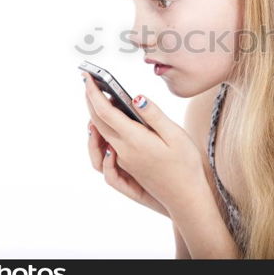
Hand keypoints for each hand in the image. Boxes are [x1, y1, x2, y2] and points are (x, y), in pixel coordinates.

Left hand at [82, 72, 206, 217]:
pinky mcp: (127, 167)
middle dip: (91, 100)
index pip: (105, 112)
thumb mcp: (175, 135)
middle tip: (90, 82)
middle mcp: (123, 151)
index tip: (87, 77)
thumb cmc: (185, 165)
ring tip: (99, 100)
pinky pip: (105, 147)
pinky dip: (101, 134)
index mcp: (133, 140)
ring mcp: (123, 160)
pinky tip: (109, 127)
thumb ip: (153, 115)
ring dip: (94, 116)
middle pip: (97, 122)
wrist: (186, 197)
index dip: (94, 93)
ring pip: (99, 135)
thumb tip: (135, 97)